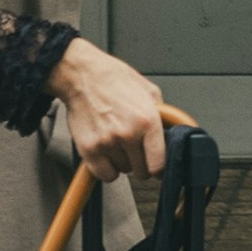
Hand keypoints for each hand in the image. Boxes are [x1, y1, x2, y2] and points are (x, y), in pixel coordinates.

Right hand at [47, 38, 169, 178]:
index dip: (159, 168)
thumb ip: (162, 115)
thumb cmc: (113, 79)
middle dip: (141, 163)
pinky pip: (104, 174)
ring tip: (117, 142)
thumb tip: (170, 133)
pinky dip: (106, 168)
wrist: (81, 75)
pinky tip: (106, 153)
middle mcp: (128, 133)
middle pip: (141, 171)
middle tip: (135, 149)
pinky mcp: (89, 149)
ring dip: (122, 162)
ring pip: (123, 171)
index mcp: (147, 120)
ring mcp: (107, 143)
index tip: (156, 167)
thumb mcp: (149, 90)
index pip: (159, 163)